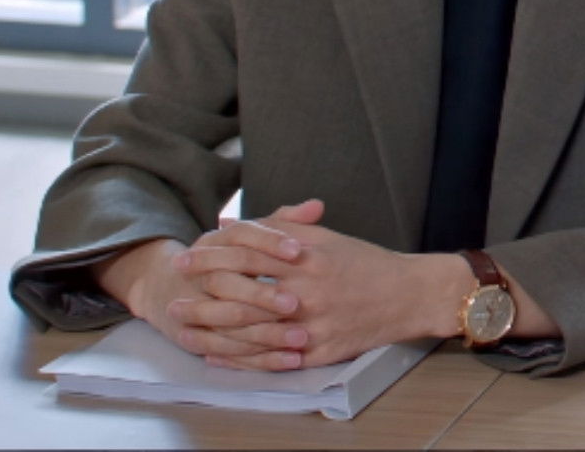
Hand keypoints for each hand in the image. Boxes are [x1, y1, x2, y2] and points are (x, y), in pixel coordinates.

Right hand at [90, 217, 305, 365]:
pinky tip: (291, 360)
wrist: (170, 287)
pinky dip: (260, 358)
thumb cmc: (230, 258)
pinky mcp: (195, 338)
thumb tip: (317, 207)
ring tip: (301, 337)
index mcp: (216, 242)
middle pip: (227, 282)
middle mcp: (199, 272)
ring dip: (265, 332)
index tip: (298, 251)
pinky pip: (228, 351)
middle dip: (262, 294)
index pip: (241, 236)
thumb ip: (286, 221)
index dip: (269, 242)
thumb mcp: (253, 236)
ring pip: (228, 321)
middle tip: (297, 304)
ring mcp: (192, 307)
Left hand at [185, 199, 463, 370]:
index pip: (249, 252)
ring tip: (183, 327)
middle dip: (203, 294)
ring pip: (250, 330)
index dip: (214, 253)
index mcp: (308, 257)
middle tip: (173, 296)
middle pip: (242, 293)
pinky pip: (271, 359)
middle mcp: (308, 291)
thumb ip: (284, 230)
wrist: (410, 294)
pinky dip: (240, 358)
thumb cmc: (367, 263)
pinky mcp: (320, 351)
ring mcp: (313, 324)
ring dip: (212, 329)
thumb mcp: (327, 238)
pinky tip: (217, 355)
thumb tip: (236, 226)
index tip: (187, 254)